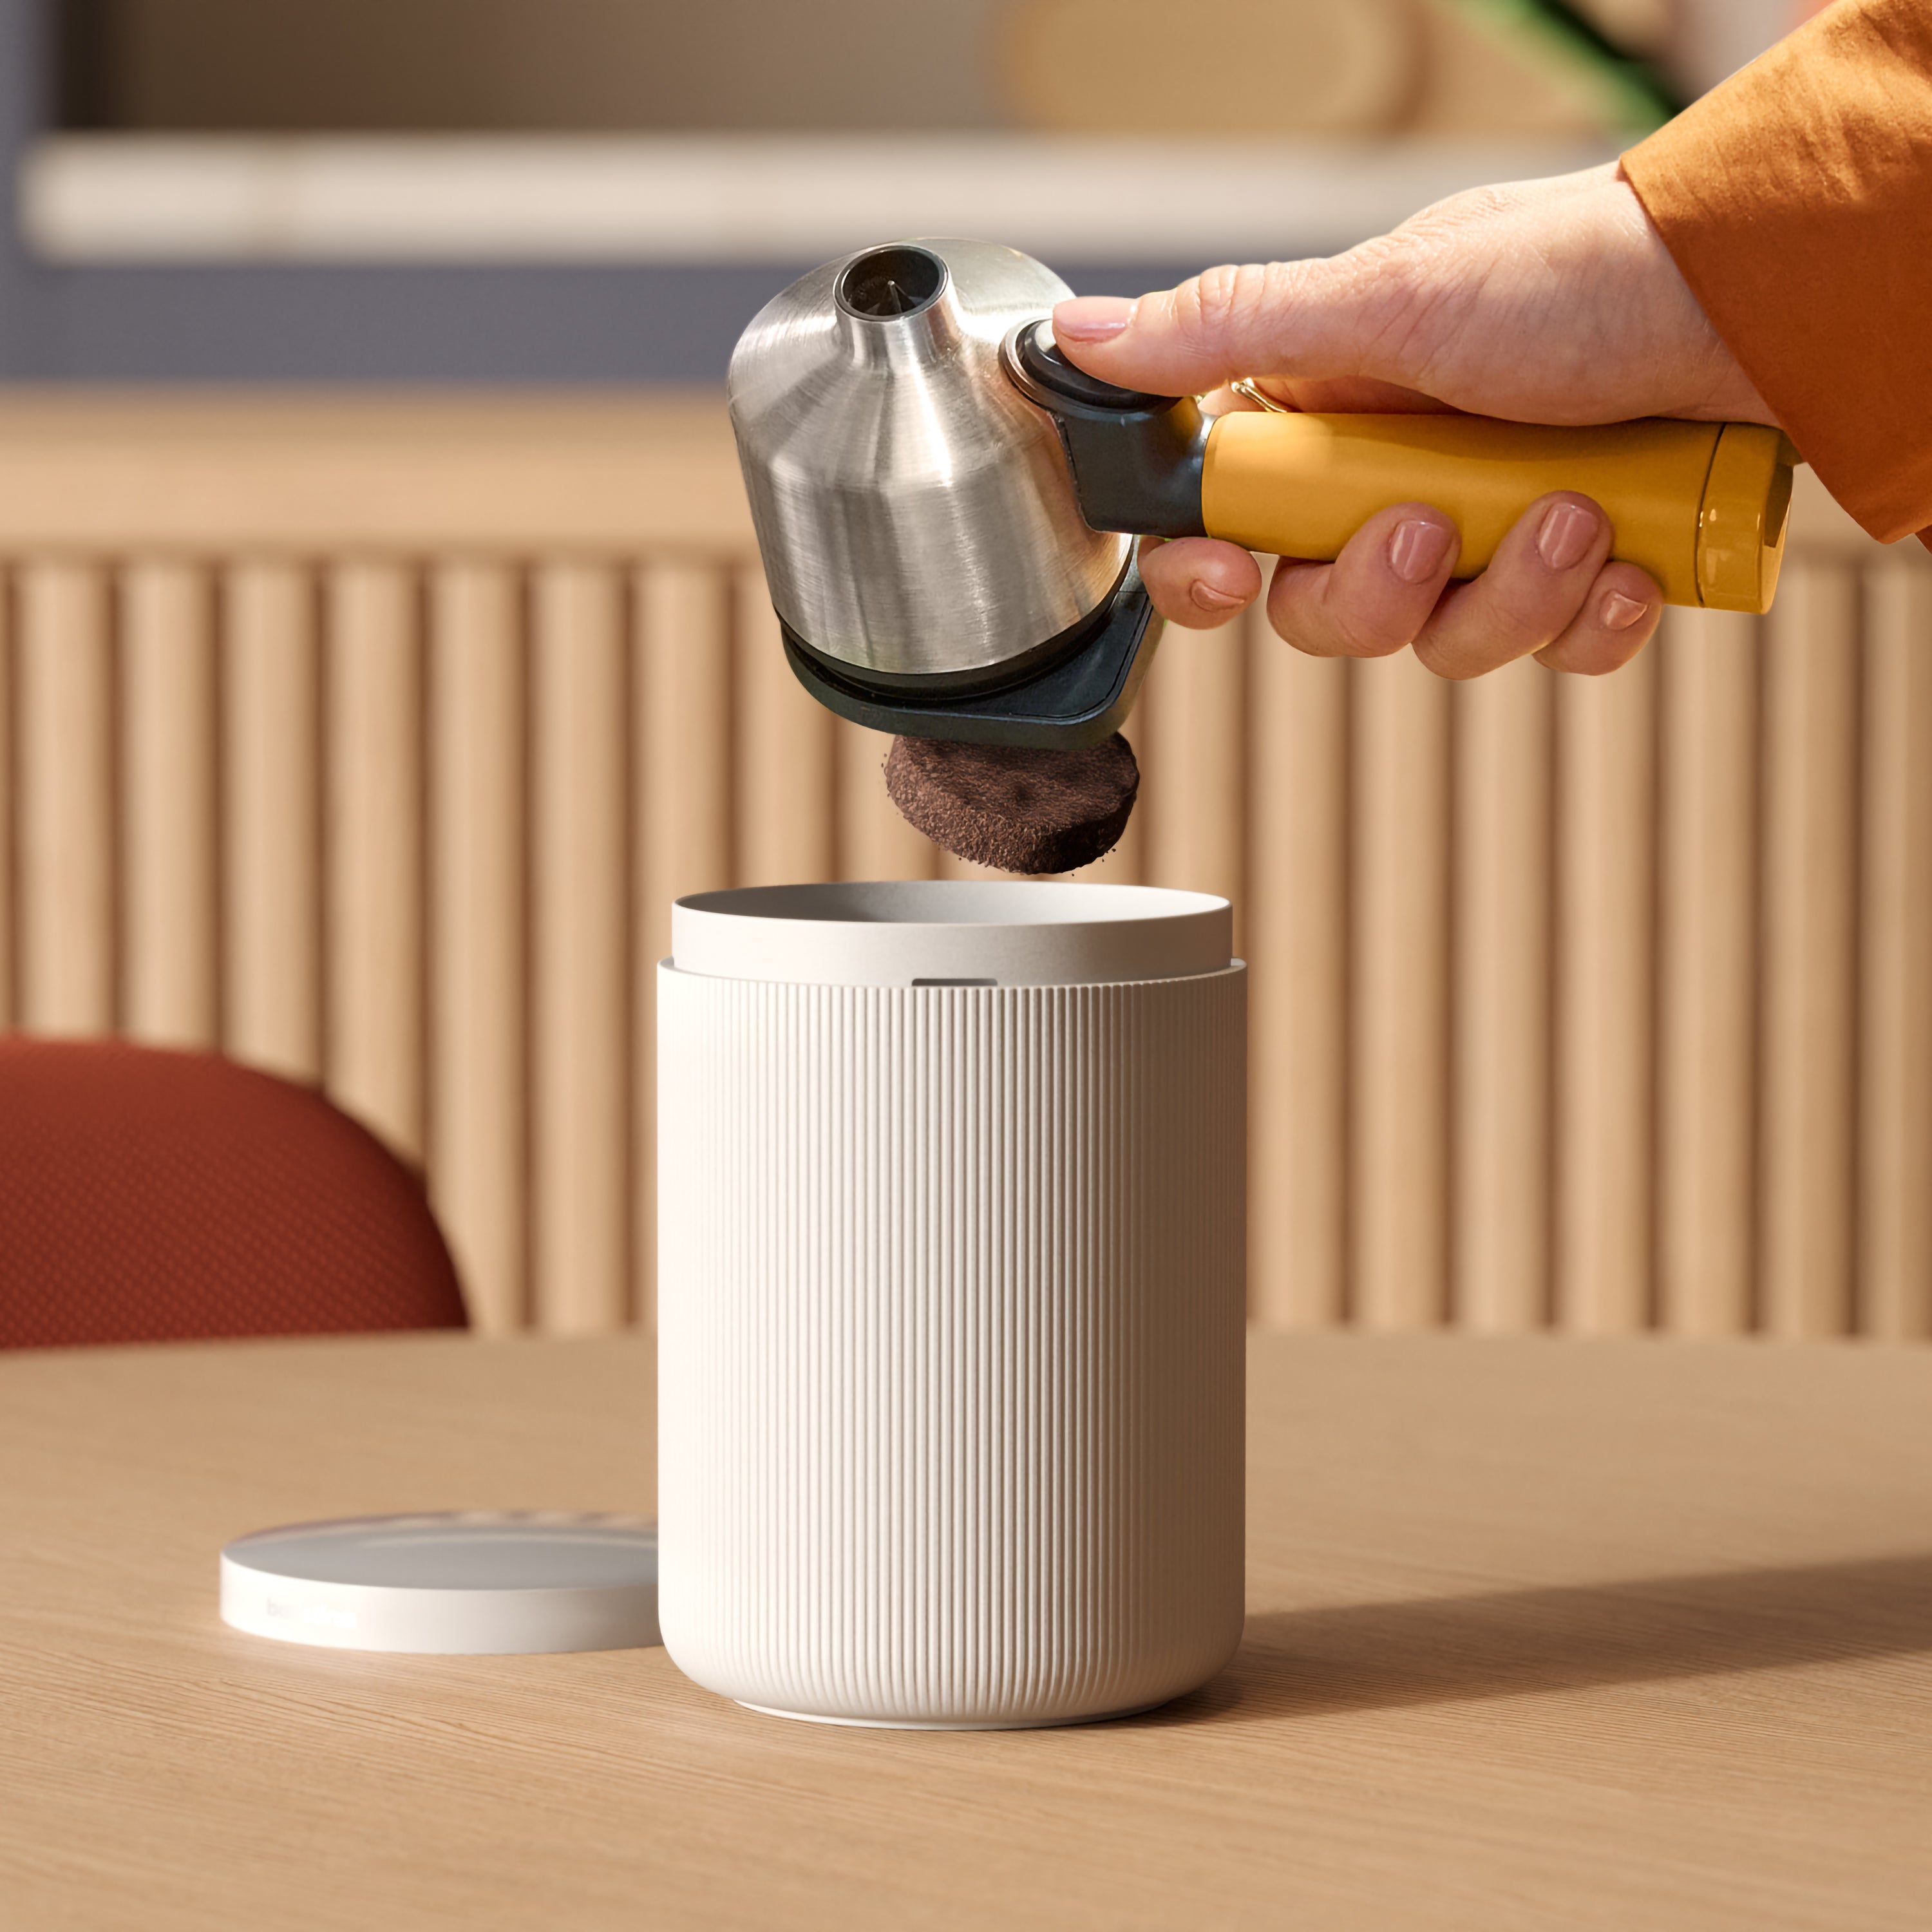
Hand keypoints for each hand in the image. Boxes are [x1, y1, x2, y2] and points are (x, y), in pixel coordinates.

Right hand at [1051, 163, 1777, 676]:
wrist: (1764, 294)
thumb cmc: (1585, 272)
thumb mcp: (1390, 299)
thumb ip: (1231, 333)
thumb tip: (1088, 339)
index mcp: (1333, 412)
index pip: (1227, 521)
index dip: (1209, 570)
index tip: (1227, 575)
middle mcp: (1402, 478)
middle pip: (1329, 611)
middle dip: (1385, 591)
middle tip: (1438, 525)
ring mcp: (1493, 530)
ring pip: (1446, 642)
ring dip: (1511, 598)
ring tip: (1577, 512)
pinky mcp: (1579, 569)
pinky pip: (1550, 650)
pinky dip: (1589, 621)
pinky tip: (1627, 564)